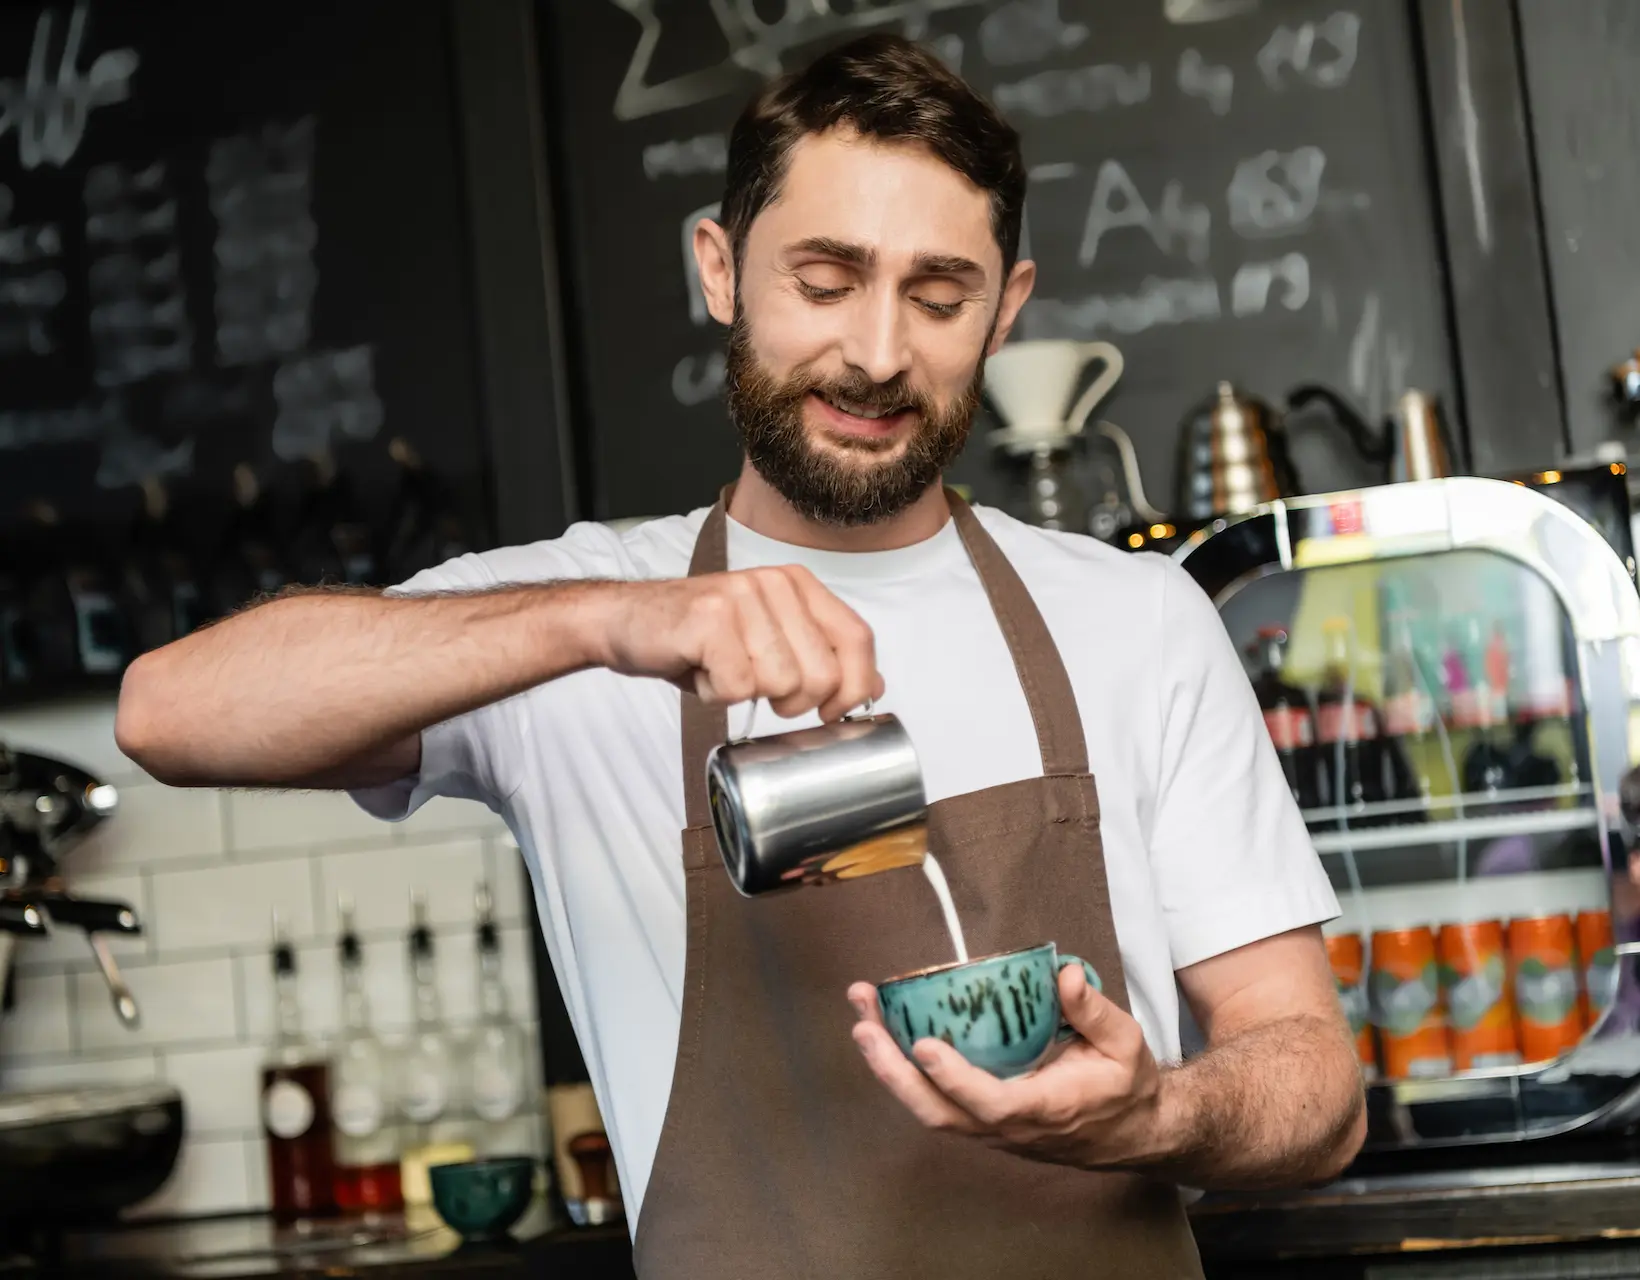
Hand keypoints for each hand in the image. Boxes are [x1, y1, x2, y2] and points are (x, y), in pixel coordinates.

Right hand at [591, 567, 883, 721]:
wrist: (626, 622)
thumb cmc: (699, 639)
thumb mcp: (768, 644)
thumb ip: (820, 658)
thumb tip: (872, 688)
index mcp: (798, 585)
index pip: (858, 639)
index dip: (854, 687)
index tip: (831, 712)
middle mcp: (775, 582)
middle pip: (822, 674)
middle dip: (793, 702)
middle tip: (758, 689)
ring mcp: (742, 596)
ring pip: (781, 684)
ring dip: (748, 696)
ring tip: (723, 672)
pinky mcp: (709, 619)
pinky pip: (737, 688)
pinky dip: (717, 695)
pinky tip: (701, 673)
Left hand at [847, 964, 1168, 1169]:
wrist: (1132, 1133)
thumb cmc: (1125, 1086)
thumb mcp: (1125, 1044)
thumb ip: (1094, 1011)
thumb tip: (1064, 975)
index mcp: (1045, 1109)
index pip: (991, 1104)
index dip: (955, 1079)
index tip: (924, 1046)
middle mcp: (1008, 1128)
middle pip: (937, 1112)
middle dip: (893, 1070)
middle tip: (863, 1023)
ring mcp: (990, 1130)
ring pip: (928, 1109)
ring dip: (889, 1066)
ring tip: (863, 1018)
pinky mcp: (981, 1121)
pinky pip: (934, 1101)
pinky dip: (903, 1071)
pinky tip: (884, 1033)